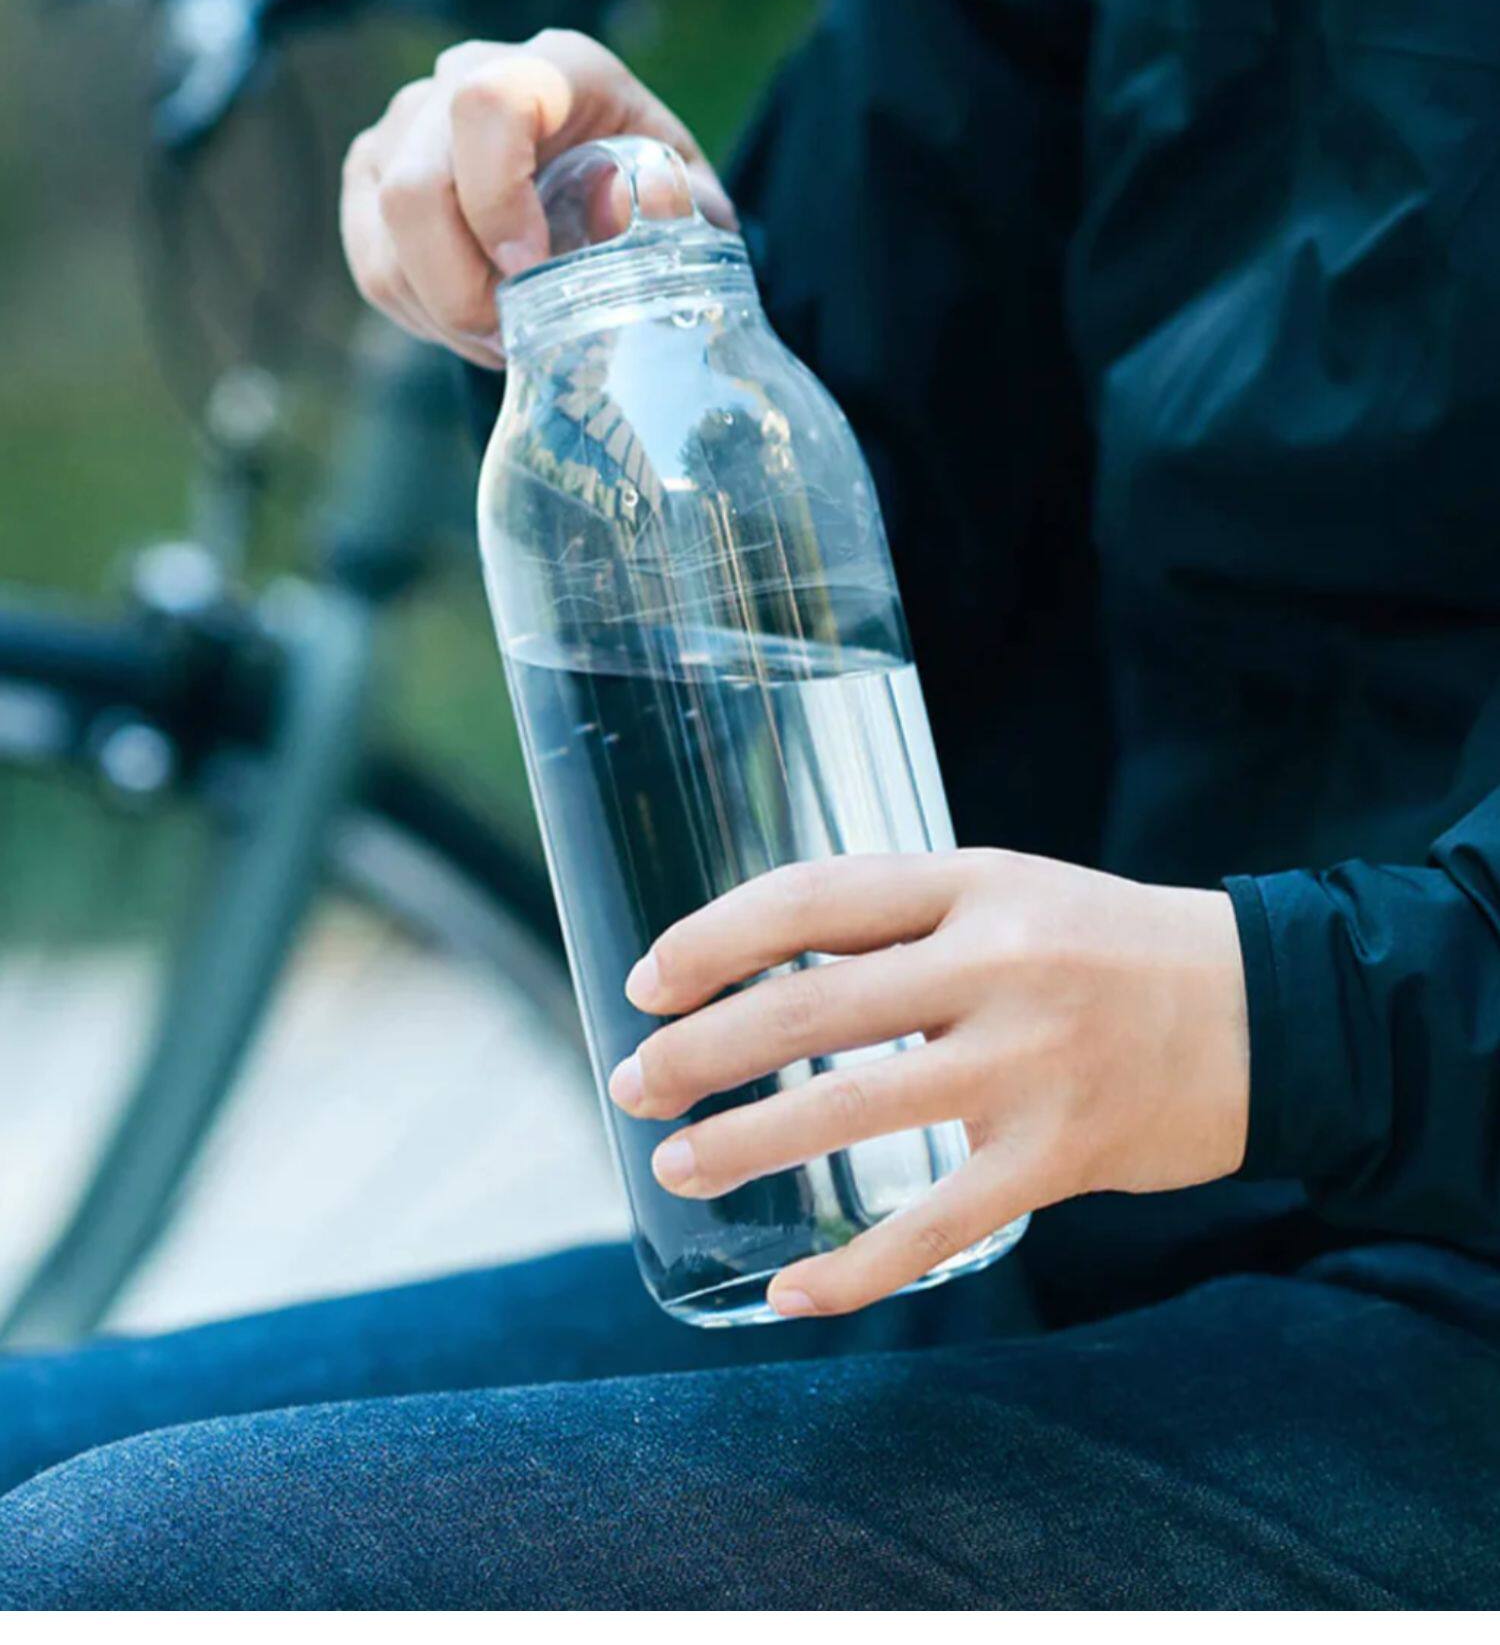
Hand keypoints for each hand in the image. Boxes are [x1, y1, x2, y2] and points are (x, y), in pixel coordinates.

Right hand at [339, 30, 732, 366]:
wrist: (599, 180)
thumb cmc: (645, 189)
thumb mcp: (687, 197)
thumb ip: (678, 202)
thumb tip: (636, 201)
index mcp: (553, 68)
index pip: (487, 107)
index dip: (496, 199)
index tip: (530, 271)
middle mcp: (466, 75)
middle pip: (416, 186)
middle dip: (460, 287)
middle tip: (513, 338)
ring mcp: (407, 123)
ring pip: (386, 233)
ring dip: (442, 309)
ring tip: (503, 339)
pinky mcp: (373, 172)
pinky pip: (372, 260)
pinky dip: (420, 312)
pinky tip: (471, 324)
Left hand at [607, 849, 1248, 1317]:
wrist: (1263, 1012)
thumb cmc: (1104, 948)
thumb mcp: (1005, 892)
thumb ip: (897, 919)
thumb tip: (751, 968)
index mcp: (972, 880)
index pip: (811, 897)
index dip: (713, 938)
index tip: (645, 981)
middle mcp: (995, 963)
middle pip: (811, 1006)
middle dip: (701, 1049)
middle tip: (631, 1083)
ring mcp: (1028, 1064)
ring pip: (852, 1110)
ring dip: (747, 1144)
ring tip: (677, 1166)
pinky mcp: (1057, 1157)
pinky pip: (934, 1225)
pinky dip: (854, 1268)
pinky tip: (789, 1292)